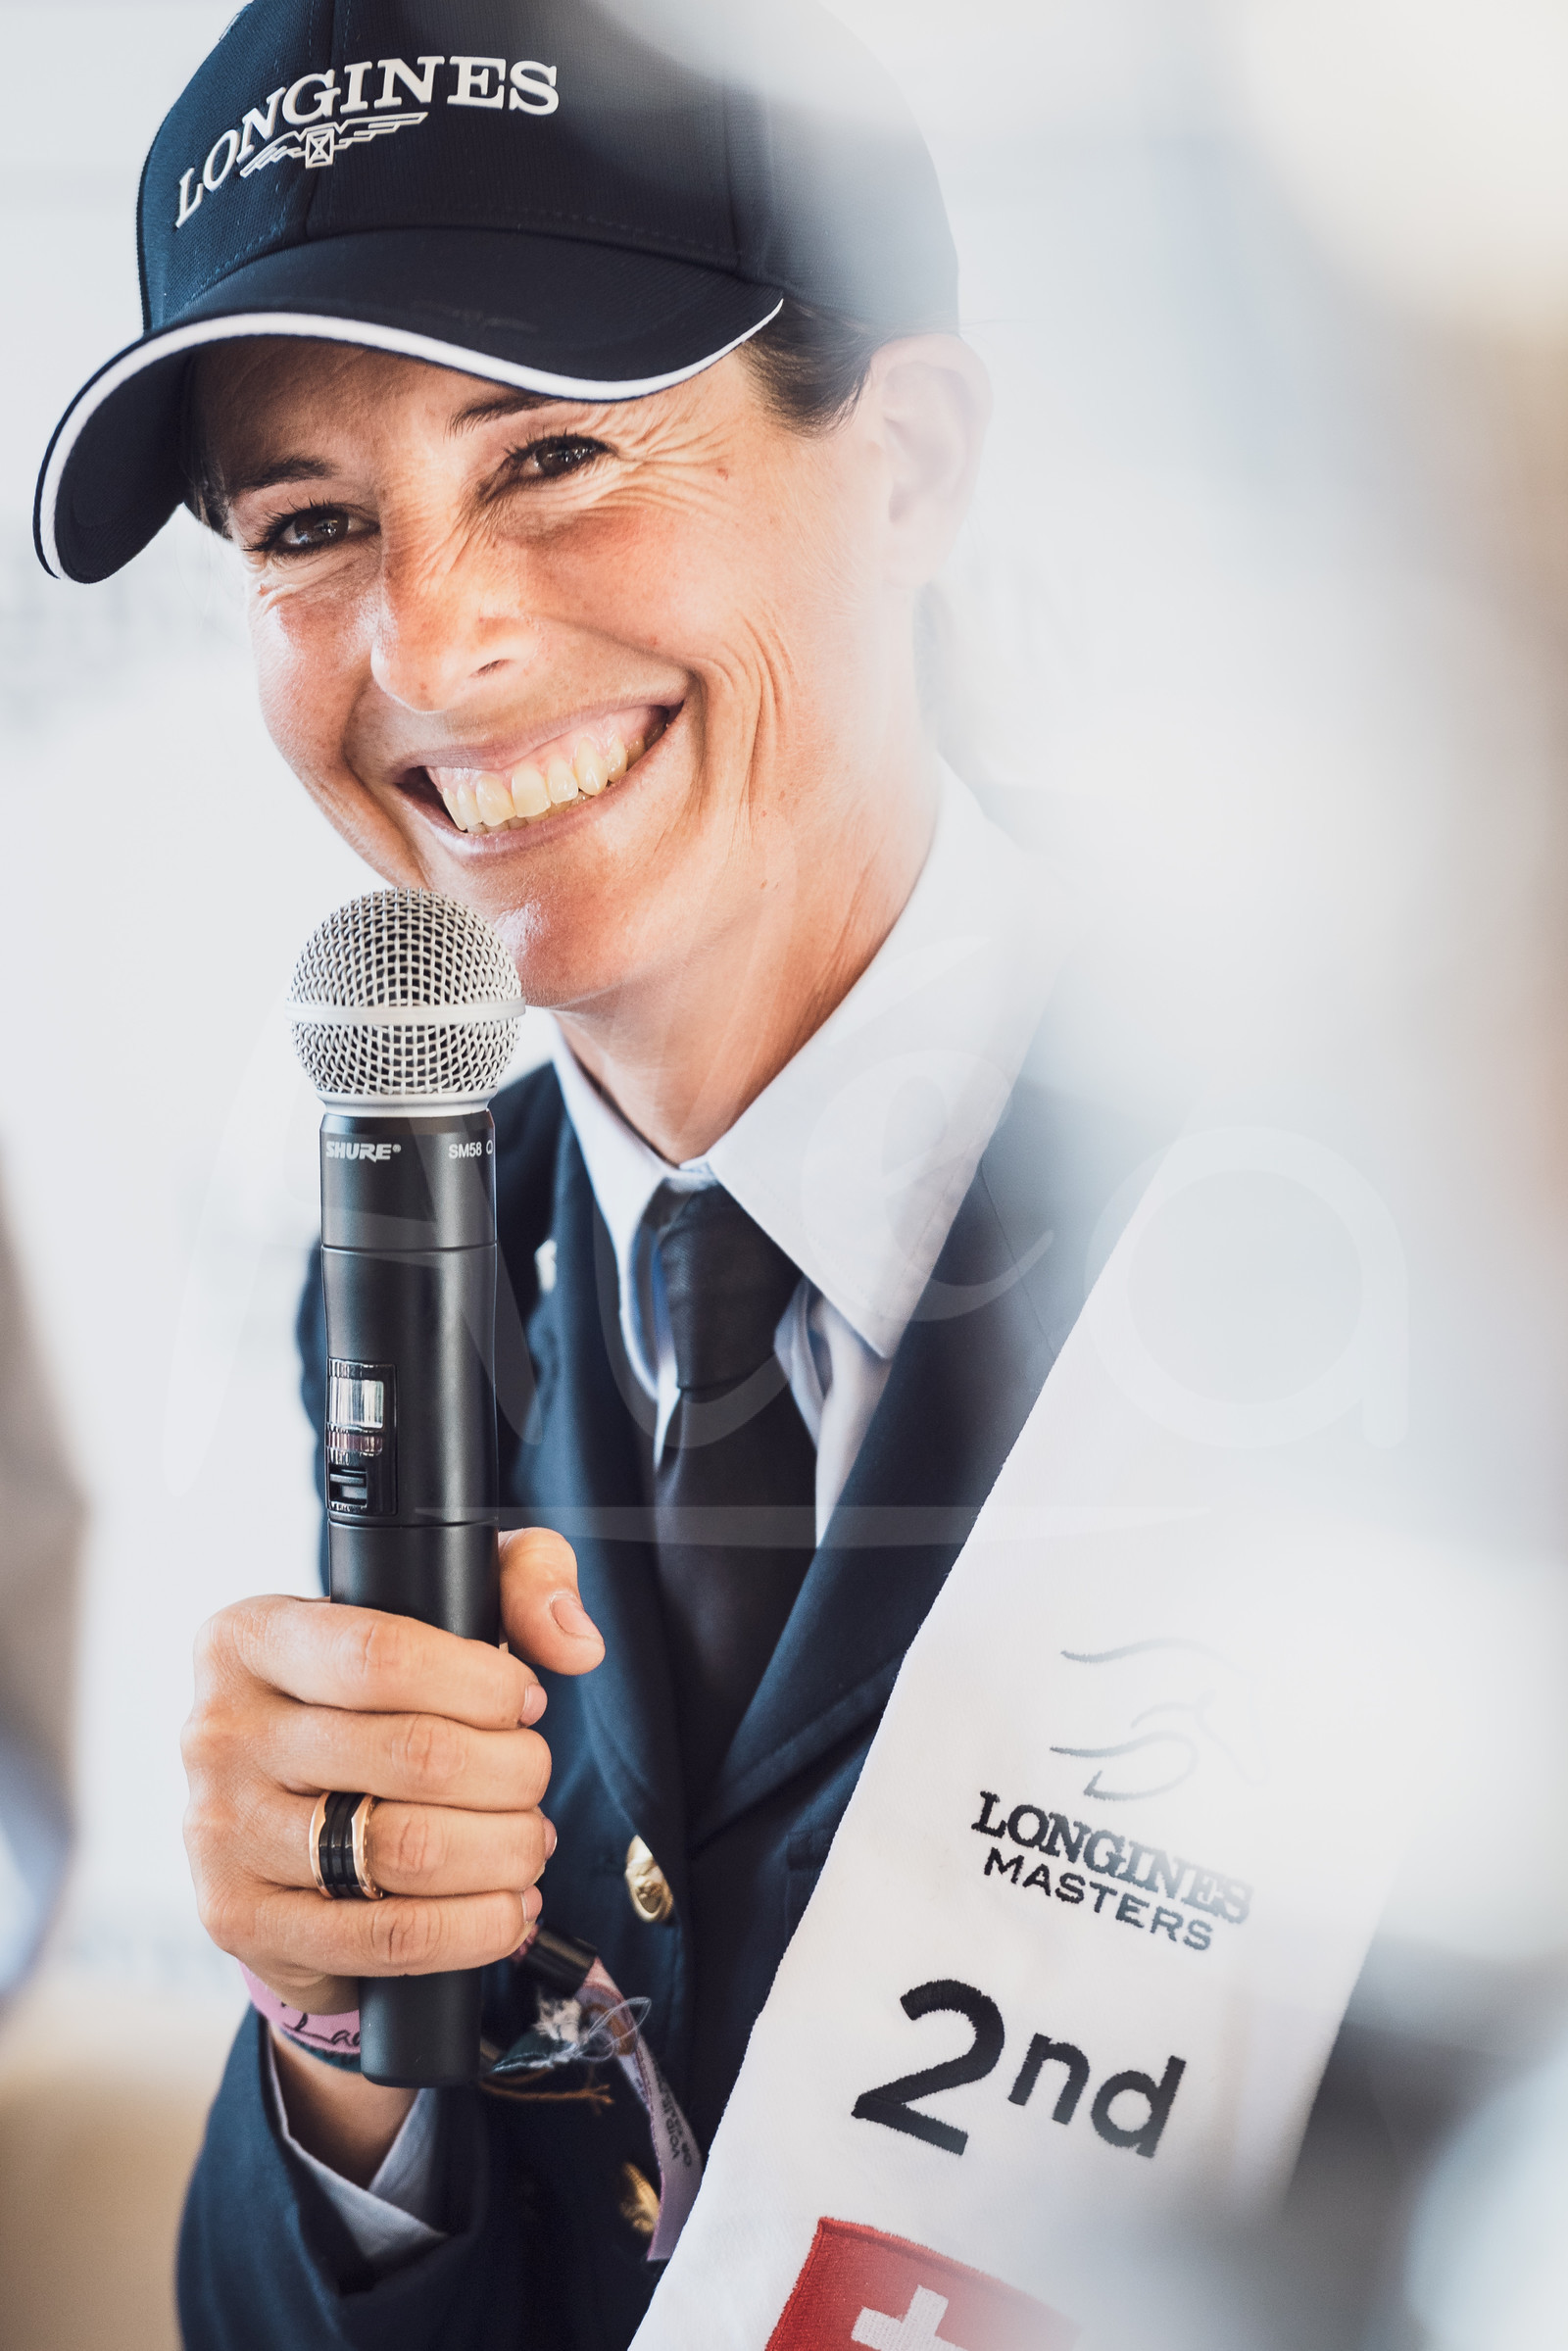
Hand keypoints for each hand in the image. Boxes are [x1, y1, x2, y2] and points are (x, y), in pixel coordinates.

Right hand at [181, 1528, 602, 2174]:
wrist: (277, 1816)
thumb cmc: (371, 1696)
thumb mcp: (433, 1603)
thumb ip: (520, 1579)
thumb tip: (574, 1641)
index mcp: (251, 1637)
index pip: (383, 1656)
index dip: (483, 1684)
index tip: (526, 1702)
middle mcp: (220, 1731)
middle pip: (413, 1756)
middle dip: (513, 1773)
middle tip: (534, 1779)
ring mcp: (221, 1832)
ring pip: (407, 1851)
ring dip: (503, 1852)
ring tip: (527, 1843)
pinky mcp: (243, 1920)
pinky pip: (385, 1938)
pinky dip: (472, 1929)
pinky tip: (506, 1909)